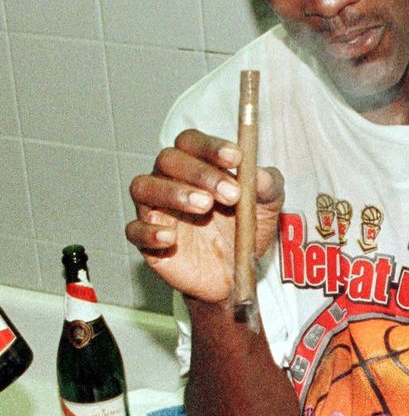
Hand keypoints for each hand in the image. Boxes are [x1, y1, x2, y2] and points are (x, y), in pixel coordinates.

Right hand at [126, 129, 283, 301]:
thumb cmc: (244, 228)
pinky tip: (171, 237)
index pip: (191, 142)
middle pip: (168, 160)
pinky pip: (134, 230)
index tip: (236, 158)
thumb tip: (261, 174)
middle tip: (231, 193)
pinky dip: (148, 231)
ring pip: (144, 187)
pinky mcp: (148, 242)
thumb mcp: (267, 206)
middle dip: (200, 173)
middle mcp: (169, 180)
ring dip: (173, 192)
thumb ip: (268, 186)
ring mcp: (155, 210)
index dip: (211, 146)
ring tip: (204, 206)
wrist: (236, 273)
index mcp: (196, 164)